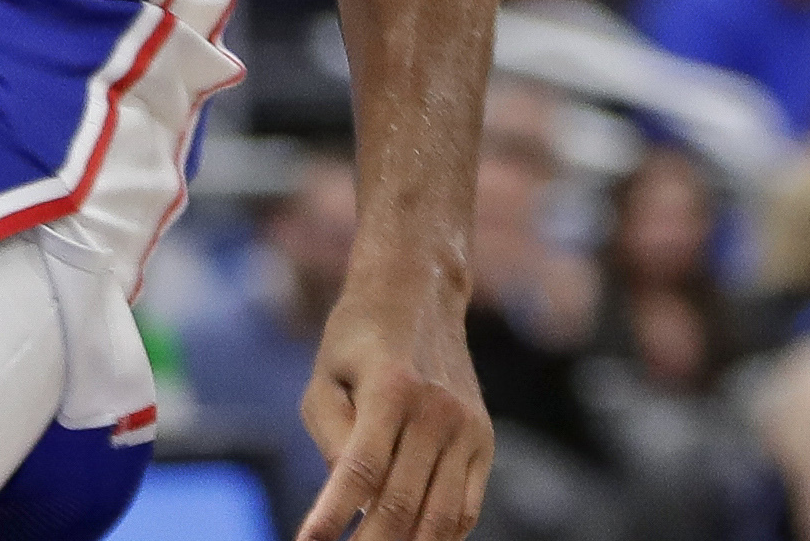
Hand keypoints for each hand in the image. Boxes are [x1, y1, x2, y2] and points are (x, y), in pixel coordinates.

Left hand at [297, 269, 489, 540]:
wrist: (420, 293)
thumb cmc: (357, 340)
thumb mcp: (325, 378)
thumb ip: (333, 437)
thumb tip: (349, 501)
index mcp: (391, 388)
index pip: (361, 470)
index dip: (333, 517)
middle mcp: (436, 409)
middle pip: (400, 504)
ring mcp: (466, 427)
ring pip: (438, 518)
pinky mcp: (484, 440)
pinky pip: (466, 509)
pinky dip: (440, 538)